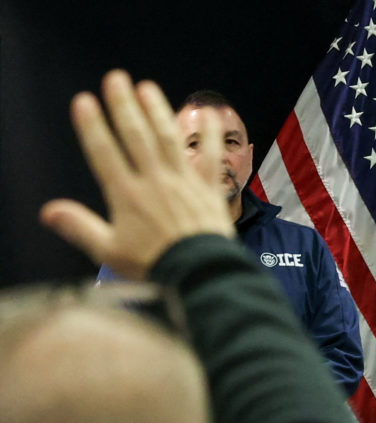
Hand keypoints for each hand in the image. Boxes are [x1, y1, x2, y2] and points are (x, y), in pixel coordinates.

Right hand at [39, 70, 234, 279]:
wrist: (200, 273)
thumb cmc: (154, 265)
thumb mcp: (109, 251)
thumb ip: (80, 227)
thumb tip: (49, 212)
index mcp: (127, 195)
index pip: (104, 153)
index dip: (93, 126)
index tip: (84, 101)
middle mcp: (154, 182)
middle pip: (136, 137)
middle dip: (124, 106)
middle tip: (116, 78)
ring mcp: (184, 183)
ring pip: (169, 139)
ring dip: (158, 111)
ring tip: (147, 88)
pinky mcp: (209, 190)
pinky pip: (210, 158)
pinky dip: (211, 136)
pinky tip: (210, 115)